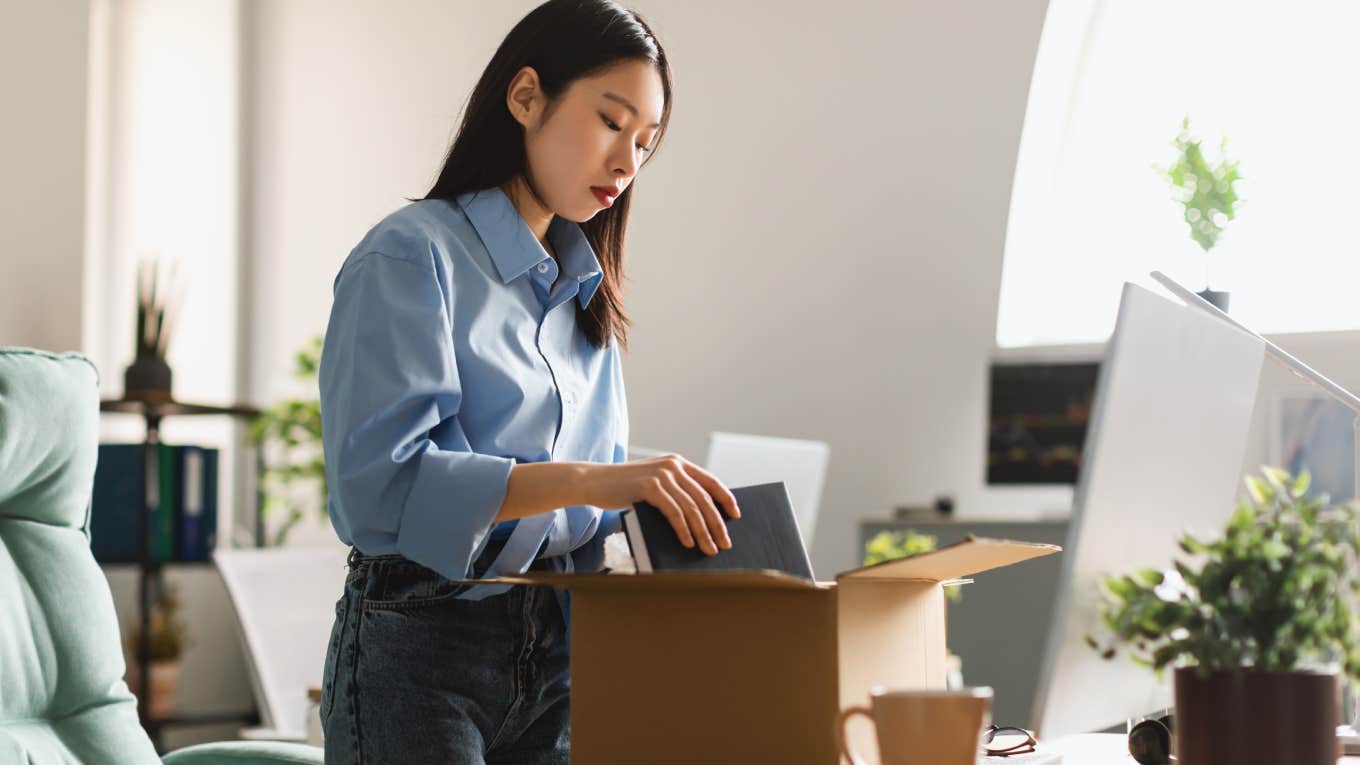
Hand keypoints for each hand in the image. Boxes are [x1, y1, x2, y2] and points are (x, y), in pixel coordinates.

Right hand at [585, 454, 740, 555]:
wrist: (595, 481)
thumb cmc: (625, 488)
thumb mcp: (655, 483)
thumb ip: (675, 491)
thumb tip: (702, 518)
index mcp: (677, 463)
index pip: (710, 481)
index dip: (725, 498)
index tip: (736, 515)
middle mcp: (673, 466)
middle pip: (704, 498)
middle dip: (717, 523)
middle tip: (725, 543)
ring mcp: (662, 475)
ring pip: (692, 508)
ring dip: (703, 532)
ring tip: (709, 549)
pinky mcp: (650, 487)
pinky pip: (674, 512)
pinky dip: (683, 530)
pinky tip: (688, 543)